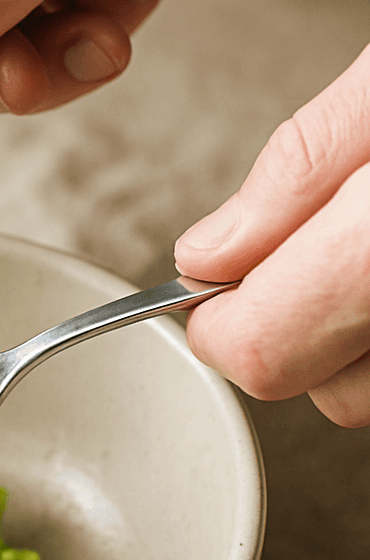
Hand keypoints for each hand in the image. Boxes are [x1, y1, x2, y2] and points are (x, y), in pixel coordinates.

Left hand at [174, 42, 369, 426]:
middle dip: (290, 324)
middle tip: (315, 243)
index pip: (258, 352)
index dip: (217, 319)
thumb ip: (299, 171)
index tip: (215, 279)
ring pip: (365, 387)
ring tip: (367, 244)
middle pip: (319, 387)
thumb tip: (204, 256)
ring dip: (346, 332)